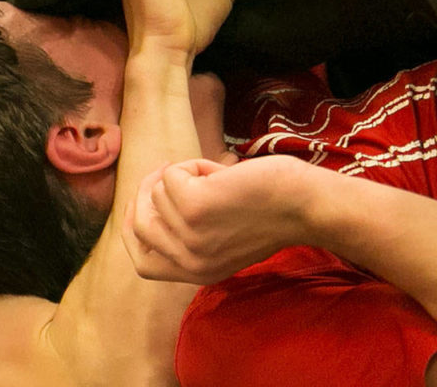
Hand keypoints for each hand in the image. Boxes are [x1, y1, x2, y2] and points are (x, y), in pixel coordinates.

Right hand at [123, 155, 311, 283]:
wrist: (304, 204)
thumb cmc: (269, 212)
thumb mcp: (223, 240)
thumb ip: (187, 235)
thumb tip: (147, 199)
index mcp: (197, 273)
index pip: (143, 264)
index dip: (134, 232)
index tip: (139, 204)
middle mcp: (190, 261)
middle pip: (139, 226)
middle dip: (146, 192)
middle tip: (168, 170)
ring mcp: (189, 235)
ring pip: (156, 192)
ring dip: (183, 175)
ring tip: (218, 179)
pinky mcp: (193, 207)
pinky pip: (170, 175)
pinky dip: (192, 165)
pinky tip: (221, 173)